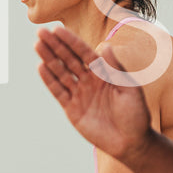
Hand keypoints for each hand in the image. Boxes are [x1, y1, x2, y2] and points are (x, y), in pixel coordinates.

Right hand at [34, 27, 153, 161]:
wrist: (131, 143)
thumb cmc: (135, 114)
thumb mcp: (129, 89)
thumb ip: (115, 69)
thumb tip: (105, 46)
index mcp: (104, 73)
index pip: (84, 53)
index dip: (71, 41)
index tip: (58, 30)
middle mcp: (89, 80)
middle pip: (69, 59)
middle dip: (55, 46)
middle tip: (41, 32)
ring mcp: (79, 94)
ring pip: (61, 73)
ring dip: (49, 59)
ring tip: (37, 45)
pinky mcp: (72, 109)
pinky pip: (58, 92)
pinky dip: (49, 80)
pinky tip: (41, 67)